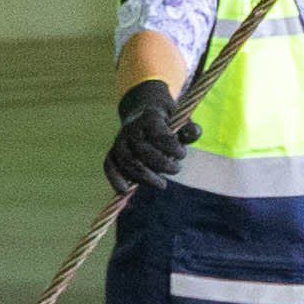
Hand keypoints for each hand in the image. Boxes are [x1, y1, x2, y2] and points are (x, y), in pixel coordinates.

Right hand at [106, 79, 188, 196]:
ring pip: (127, 161)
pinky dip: (114, 178)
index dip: (171, 147)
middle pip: (141, 150)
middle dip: (161, 164)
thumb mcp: (181, 120)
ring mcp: (120, 140)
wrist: (142, 113)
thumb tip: (195, 132)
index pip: (158, 135)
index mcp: (149, 117)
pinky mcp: (114, 151)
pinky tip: (124, 191)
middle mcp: (131, 128)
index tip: (183, 154)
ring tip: (163, 184)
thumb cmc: (167, 122)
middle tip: (176, 169)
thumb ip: (189, 128)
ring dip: (144, 176)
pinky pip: (109, 165)